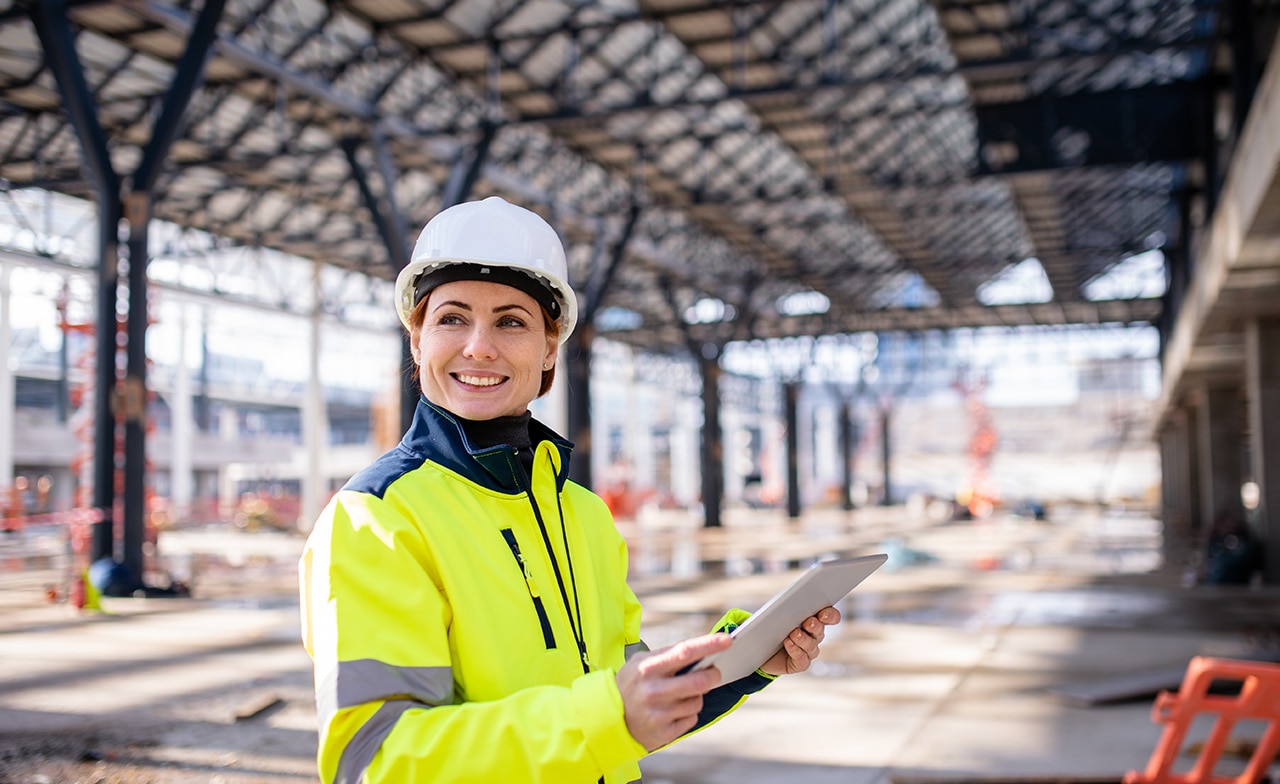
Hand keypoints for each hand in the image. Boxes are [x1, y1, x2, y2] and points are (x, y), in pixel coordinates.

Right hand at [615, 633, 730, 749]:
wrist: (608, 718)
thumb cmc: (631, 684)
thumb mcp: (641, 663)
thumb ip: (668, 656)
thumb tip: (702, 650)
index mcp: (648, 668)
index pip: (685, 652)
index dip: (709, 645)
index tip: (727, 640)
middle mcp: (654, 691)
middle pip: (700, 681)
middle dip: (713, 675)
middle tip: (714, 672)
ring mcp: (659, 714)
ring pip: (698, 701)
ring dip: (696, 696)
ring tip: (680, 695)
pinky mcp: (664, 733)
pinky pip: (691, 719)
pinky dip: (687, 713)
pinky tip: (673, 711)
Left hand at [759, 606, 839, 676]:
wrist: (760, 650)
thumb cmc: (771, 627)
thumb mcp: (777, 614)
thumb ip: (787, 608)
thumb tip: (789, 603)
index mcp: (814, 620)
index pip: (831, 616)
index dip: (830, 615)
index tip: (823, 613)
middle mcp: (815, 636)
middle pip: (820, 630)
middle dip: (815, 626)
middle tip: (808, 622)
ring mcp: (809, 651)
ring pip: (811, 645)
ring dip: (803, 639)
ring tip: (794, 633)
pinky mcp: (801, 663)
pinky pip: (802, 658)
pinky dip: (795, 650)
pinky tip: (788, 643)